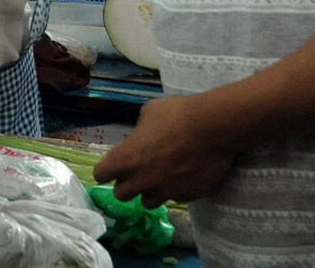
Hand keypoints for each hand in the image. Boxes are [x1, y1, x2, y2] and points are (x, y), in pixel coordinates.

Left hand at [93, 94, 238, 207]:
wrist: (213, 127)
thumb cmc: (177, 114)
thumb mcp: (149, 112)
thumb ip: (139, 131)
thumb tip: (142, 135)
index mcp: (126, 158)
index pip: (101, 174)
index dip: (105, 170)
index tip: (111, 166)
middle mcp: (141, 180)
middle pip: (121, 194)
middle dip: (125, 184)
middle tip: (136, 172)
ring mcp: (165, 191)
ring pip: (147, 202)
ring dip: (149, 191)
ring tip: (159, 177)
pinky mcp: (187, 196)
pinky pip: (174, 198)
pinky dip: (174, 190)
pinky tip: (183, 176)